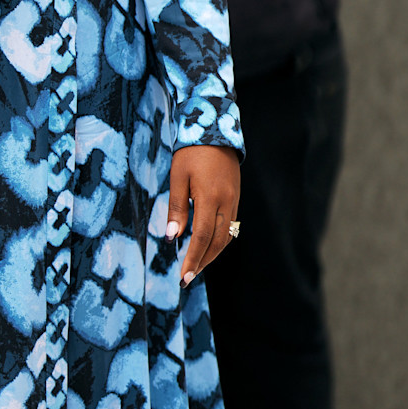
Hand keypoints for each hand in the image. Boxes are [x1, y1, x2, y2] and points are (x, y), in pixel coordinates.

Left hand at [166, 145, 240, 285]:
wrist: (216, 130)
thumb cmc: (191, 153)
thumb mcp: (178, 177)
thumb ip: (176, 208)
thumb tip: (172, 237)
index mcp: (210, 197)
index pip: (201, 237)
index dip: (192, 258)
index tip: (183, 277)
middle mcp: (226, 203)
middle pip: (217, 242)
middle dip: (202, 262)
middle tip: (187, 278)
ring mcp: (233, 202)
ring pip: (225, 237)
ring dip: (211, 254)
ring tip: (195, 267)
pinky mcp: (235, 199)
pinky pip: (229, 227)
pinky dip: (218, 241)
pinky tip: (207, 247)